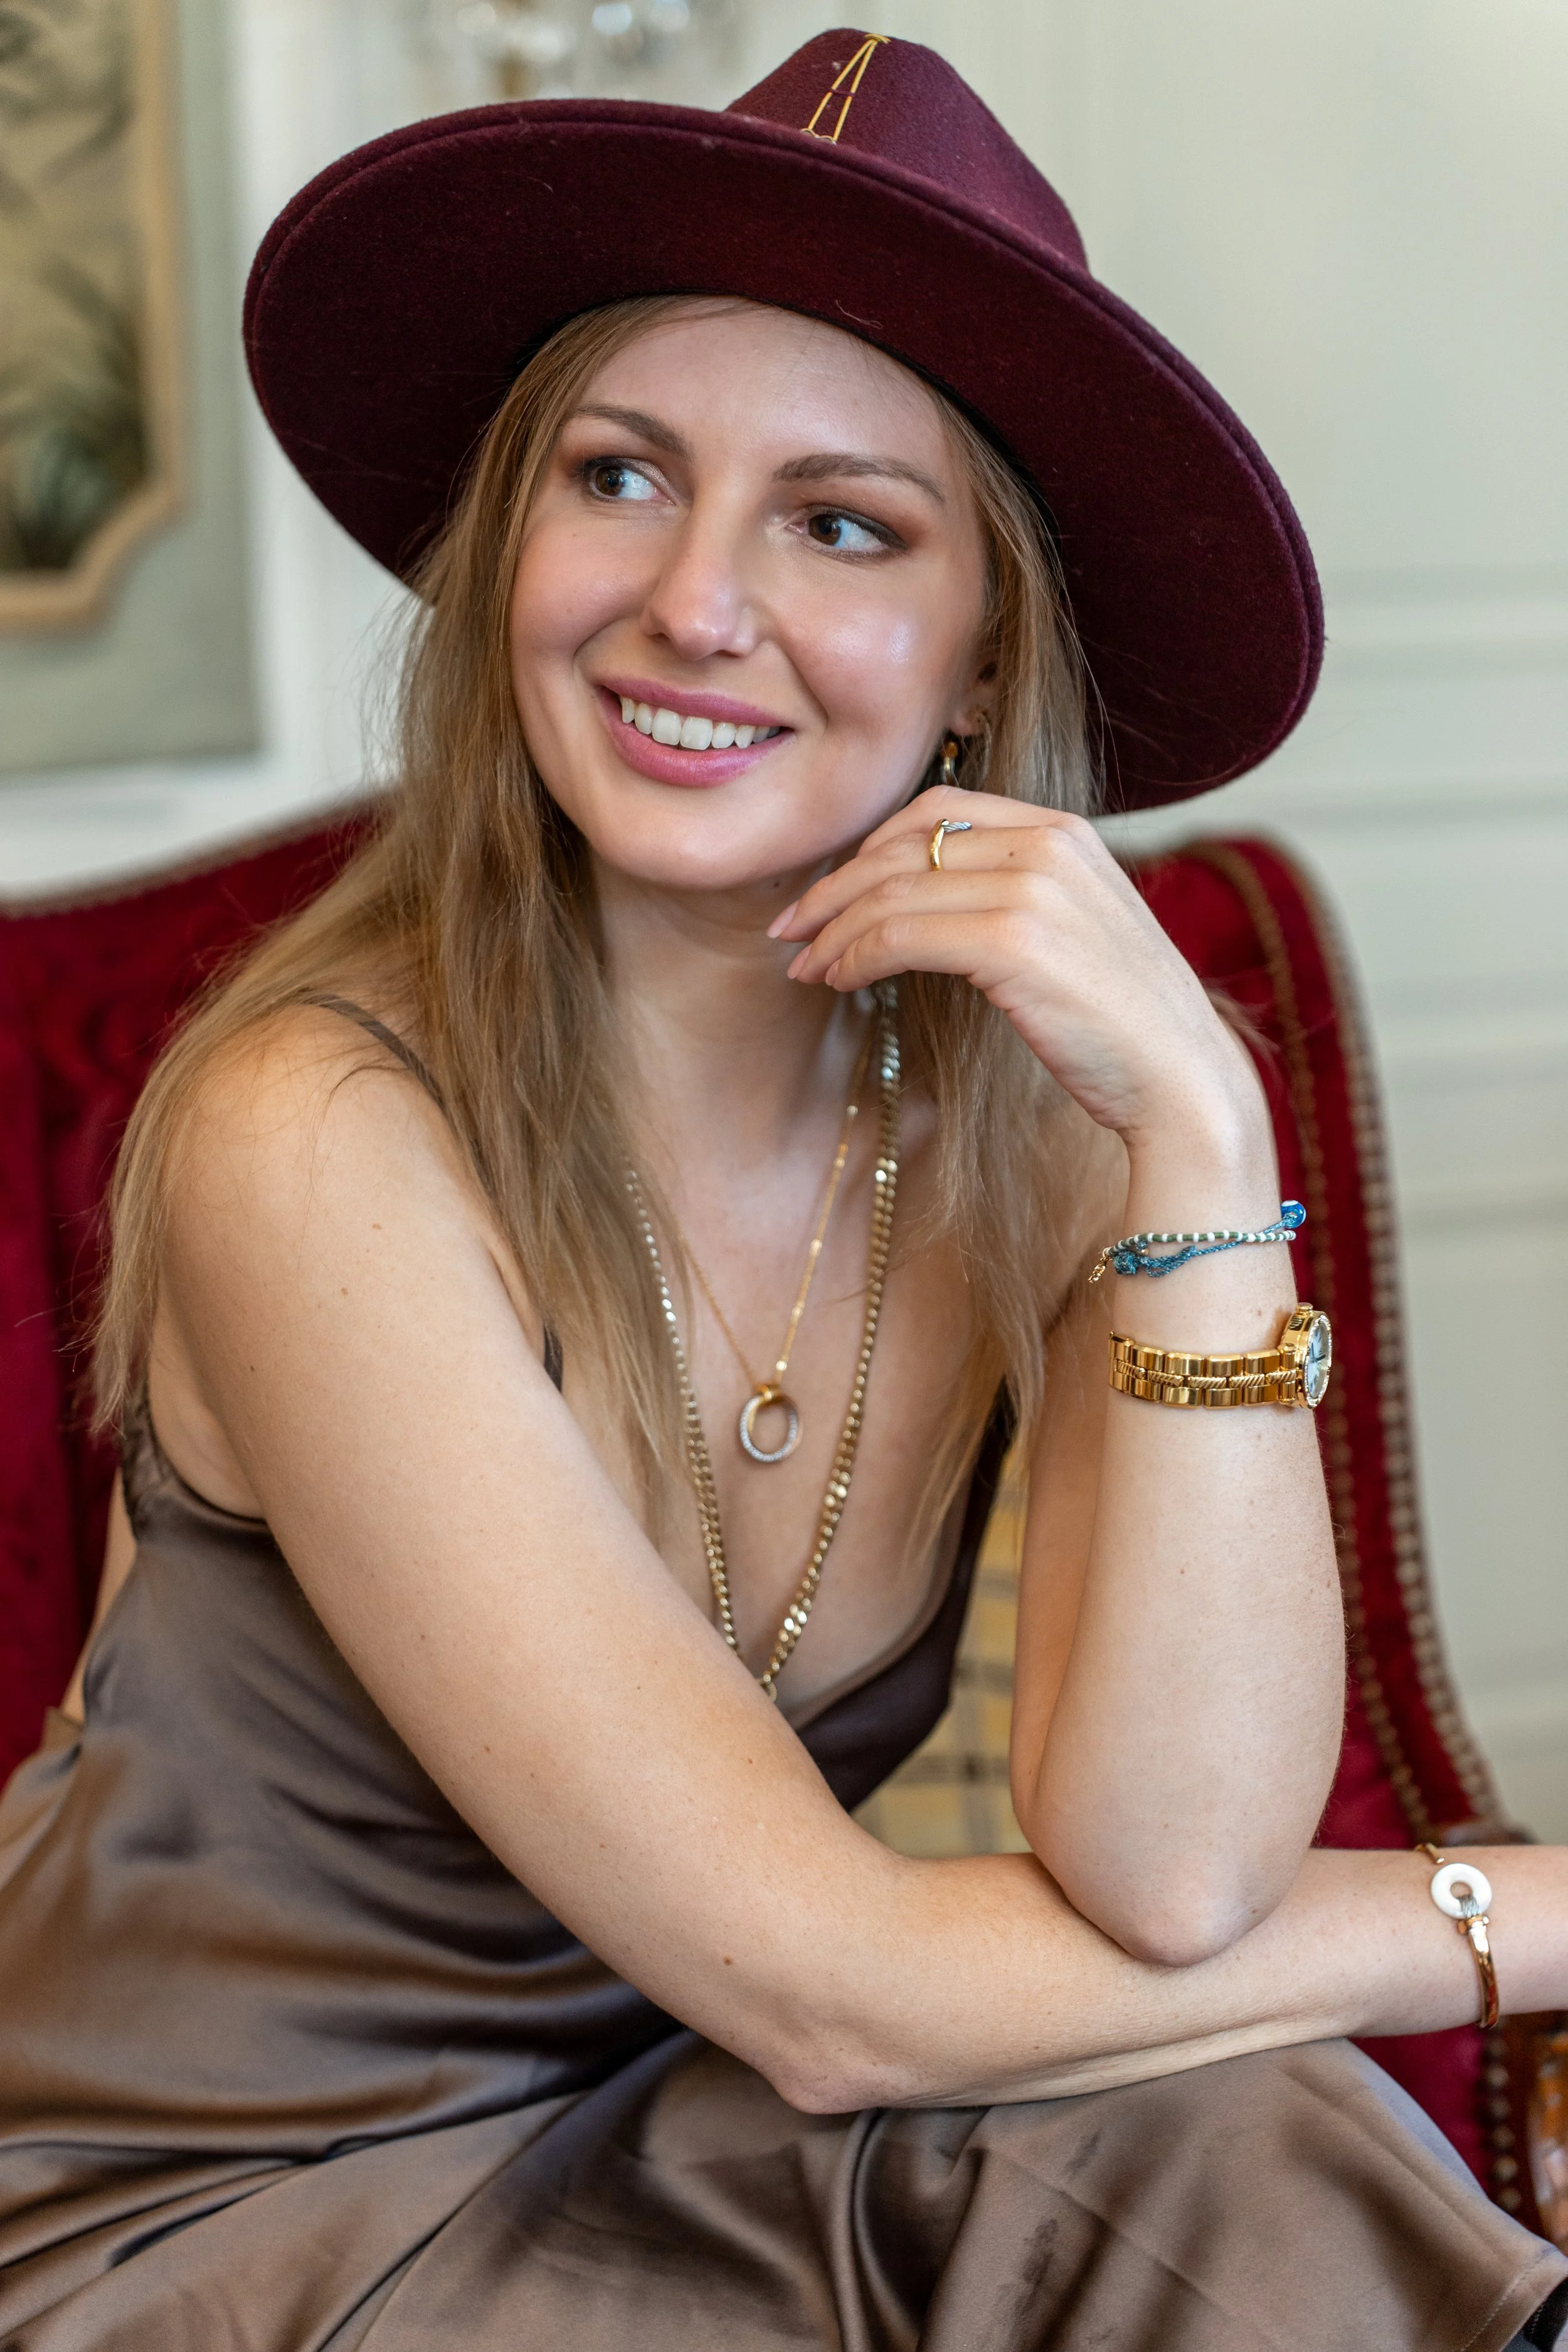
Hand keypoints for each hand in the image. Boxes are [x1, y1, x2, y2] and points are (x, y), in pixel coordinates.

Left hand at [771, 787, 1264, 1158]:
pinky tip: (839, 980)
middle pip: (903, 846)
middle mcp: (1047, 845)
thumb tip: (923, 902)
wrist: (1181, 1080)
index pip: (938, 809)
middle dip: (835, 888)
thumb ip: (1013, 896)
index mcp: (1063, 832)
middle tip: (793, 930)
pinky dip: (855, 956)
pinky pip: (900, 935)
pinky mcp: (1012, 941)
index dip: (870, 846)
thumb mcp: (1072, 933)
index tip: (830, 891)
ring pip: (892, 891)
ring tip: (805, 965)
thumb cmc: (1121, 1024)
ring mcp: (1032, 888)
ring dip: (834, 930)